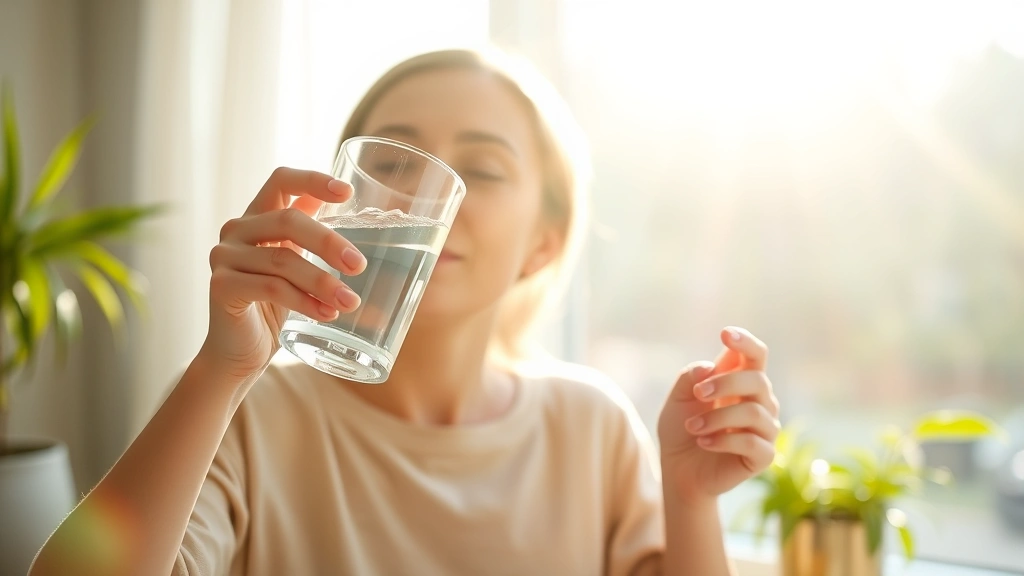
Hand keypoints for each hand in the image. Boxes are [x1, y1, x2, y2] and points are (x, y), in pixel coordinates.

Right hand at [198, 167, 366, 382]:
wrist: (238, 351)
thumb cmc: (271, 305)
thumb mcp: (293, 263)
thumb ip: (308, 236)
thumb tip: (350, 210)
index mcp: (257, 216)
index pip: (281, 180)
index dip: (313, 180)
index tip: (347, 193)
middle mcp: (236, 230)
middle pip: (287, 220)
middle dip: (328, 242)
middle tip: (359, 265)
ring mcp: (224, 257)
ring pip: (283, 259)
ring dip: (323, 282)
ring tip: (350, 301)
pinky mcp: (222, 286)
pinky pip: (271, 288)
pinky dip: (305, 302)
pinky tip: (328, 314)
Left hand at [657, 327, 779, 502]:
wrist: (679, 469)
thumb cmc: (682, 428)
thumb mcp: (678, 398)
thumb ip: (690, 377)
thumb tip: (710, 368)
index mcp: (742, 382)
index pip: (756, 355)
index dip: (745, 342)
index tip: (725, 334)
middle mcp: (761, 402)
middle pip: (757, 380)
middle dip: (725, 383)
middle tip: (698, 394)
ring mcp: (765, 429)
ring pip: (753, 412)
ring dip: (717, 418)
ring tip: (693, 427)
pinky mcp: (764, 455)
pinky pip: (751, 442)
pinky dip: (723, 440)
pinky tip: (703, 442)